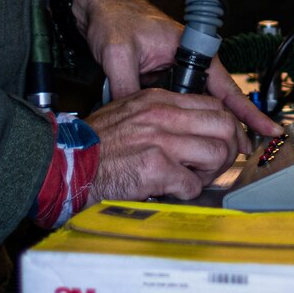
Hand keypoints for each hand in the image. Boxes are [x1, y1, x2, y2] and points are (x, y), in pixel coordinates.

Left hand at [71, 0, 281, 138]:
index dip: (245, 111)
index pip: (225, 85)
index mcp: (190, 49)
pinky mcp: (162, 78)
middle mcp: (188, 61)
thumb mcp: (119, 53)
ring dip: (211, 126)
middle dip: (233, 126)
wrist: (100, 8)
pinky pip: (180, 104)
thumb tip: (130, 119)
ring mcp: (175, 71)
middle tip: (245, 151)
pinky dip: (188, 122)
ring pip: (199, 104)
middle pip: (217, 99)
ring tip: (225, 150)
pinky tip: (191, 138)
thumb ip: (126, 87)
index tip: (267, 128)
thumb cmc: (115, 19)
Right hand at [83, 89, 247, 201]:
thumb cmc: (94, 145)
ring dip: (209, 173)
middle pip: (224, 126)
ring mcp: (160, 141)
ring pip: (216, 154)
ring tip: (192, 178)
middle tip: (215, 164)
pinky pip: (192, 184)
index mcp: (157, 100)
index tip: (226, 141)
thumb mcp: (129, 113)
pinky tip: (173, 191)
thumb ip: (160, 116)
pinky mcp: (155, 168)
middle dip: (227, 149)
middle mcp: (162, 116)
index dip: (227, 127)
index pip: (214, 105)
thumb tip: (192, 129)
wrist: (66, 164)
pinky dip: (188, 192)